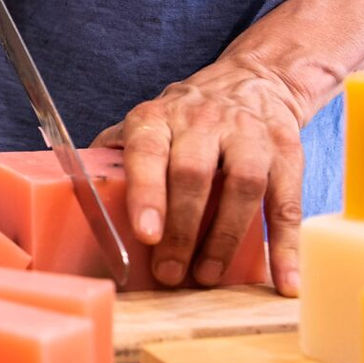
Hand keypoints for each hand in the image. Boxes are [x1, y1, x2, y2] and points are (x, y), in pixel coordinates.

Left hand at [92, 43, 310, 297]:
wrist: (255, 81)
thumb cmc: (187, 119)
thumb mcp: (148, 123)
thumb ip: (116, 153)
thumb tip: (76, 190)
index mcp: (159, 118)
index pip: (148, 151)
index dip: (146, 193)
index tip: (145, 234)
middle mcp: (204, 121)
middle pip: (194, 174)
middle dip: (182, 230)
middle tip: (170, 273)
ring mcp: (250, 135)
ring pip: (243, 186)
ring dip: (225, 239)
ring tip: (207, 277)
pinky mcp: (287, 154)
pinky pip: (287, 202)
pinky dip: (286, 246)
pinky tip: (283, 281)